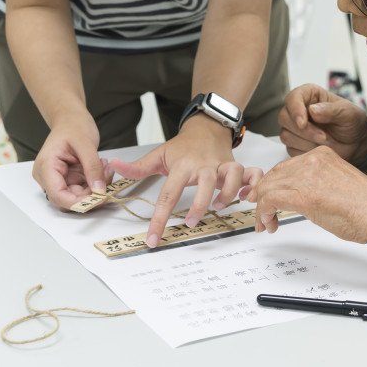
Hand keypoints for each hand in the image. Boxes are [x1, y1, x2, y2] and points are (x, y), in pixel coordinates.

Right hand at [32, 109, 109, 209]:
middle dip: (90, 194)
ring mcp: (58, 179)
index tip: (98, 199)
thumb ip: (92, 167)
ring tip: (105, 168)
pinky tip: (102, 168)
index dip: (77, 202)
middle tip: (108, 178)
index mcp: (46, 166)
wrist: (70, 118)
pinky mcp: (68, 179)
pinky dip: (94, 183)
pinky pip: (82, 189)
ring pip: (77, 197)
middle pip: (67, 199)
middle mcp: (48, 176)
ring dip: (95, 188)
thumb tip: (99, 190)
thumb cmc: (73, 125)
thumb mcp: (86, 143)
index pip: (57, 195)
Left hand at [107, 115, 261, 247]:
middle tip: (191, 223)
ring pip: (231, 175)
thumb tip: (113, 166)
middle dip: (199, 204)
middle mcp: (203, 165)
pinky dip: (253, 184)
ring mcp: (221, 165)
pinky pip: (251, 172)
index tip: (153, 239)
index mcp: (182, 165)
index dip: (159, 219)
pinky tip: (247, 196)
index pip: (168, 193)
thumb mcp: (159, 155)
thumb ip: (137, 167)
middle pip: (204, 183)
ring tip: (218, 207)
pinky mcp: (235, 165)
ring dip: (227, 193)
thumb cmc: (182, 147)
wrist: (206, 128)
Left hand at [247, 145, 366, 242]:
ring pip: (268, 187)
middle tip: (261, 211)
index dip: (273, 183)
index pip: (287, 166)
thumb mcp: (338, 184)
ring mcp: (306, 176)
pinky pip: (270, 200)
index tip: (268, 195)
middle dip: (263, 194)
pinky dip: (264, 213)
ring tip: (265, 223)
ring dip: (262, 208)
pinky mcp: (302, 194)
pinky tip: (268, 223)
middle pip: (274, 174)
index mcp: (323, 155)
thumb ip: (319, 185)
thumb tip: (308, 198)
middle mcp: (313, 160)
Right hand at [278, 83, 366, 163]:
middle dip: (304, 130)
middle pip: (284, 117)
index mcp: (310, 95)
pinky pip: (290, 149)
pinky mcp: (295, 143)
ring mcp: (294, 127)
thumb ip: (332, 110)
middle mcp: (299, 109)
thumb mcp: (349, 114)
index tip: (303, 123)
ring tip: (326, 143)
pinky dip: (305, 152)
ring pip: (285, 135)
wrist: (356, 143)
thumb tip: (312, 110)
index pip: (293, 98)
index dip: (295, 110)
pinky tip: (319, 149)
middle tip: (323, 137)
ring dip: (306, 142)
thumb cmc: (352, 123)